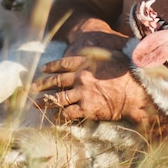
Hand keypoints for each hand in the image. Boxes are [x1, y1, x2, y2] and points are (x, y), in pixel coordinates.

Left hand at [31, 50, 155, 124]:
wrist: (135, 92)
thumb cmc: (128, 72)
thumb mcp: (113, 56)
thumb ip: (102, 55)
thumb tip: (103, 49)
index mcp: (86, 63)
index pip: (63, 64)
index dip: (52, 67)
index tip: (43, 69)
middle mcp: (80, 78)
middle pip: (56, 81)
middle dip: (42, 85)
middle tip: (31, 88)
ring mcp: (82, 94)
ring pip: (58, 98)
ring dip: (45, 102)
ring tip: (35, 104)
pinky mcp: (87, 109)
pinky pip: (69, 113)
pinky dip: (61, 115)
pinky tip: (55, 117)